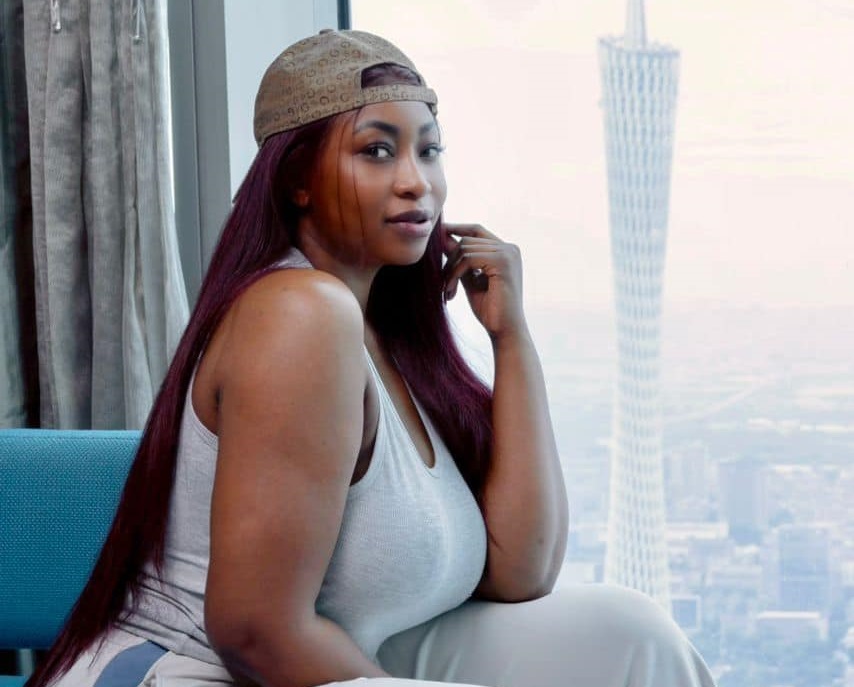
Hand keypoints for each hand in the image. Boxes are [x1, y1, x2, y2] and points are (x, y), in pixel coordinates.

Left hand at [442, 223, 525, 339]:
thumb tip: (443, 239)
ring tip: (447, 291)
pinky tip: (451, 292)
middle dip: (449, 260)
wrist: (505, 332)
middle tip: (442, 285)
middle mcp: (509, 249)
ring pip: (464, 249)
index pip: (476, 231)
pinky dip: (454, 274)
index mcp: (505, 251)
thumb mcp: (471, 280)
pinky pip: (467, 259)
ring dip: (450, 271)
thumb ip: (461, 260)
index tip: (437, 235)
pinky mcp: (502, 262)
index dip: (455, 229)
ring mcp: (508, 254)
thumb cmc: (490, 309)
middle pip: (466, 240)